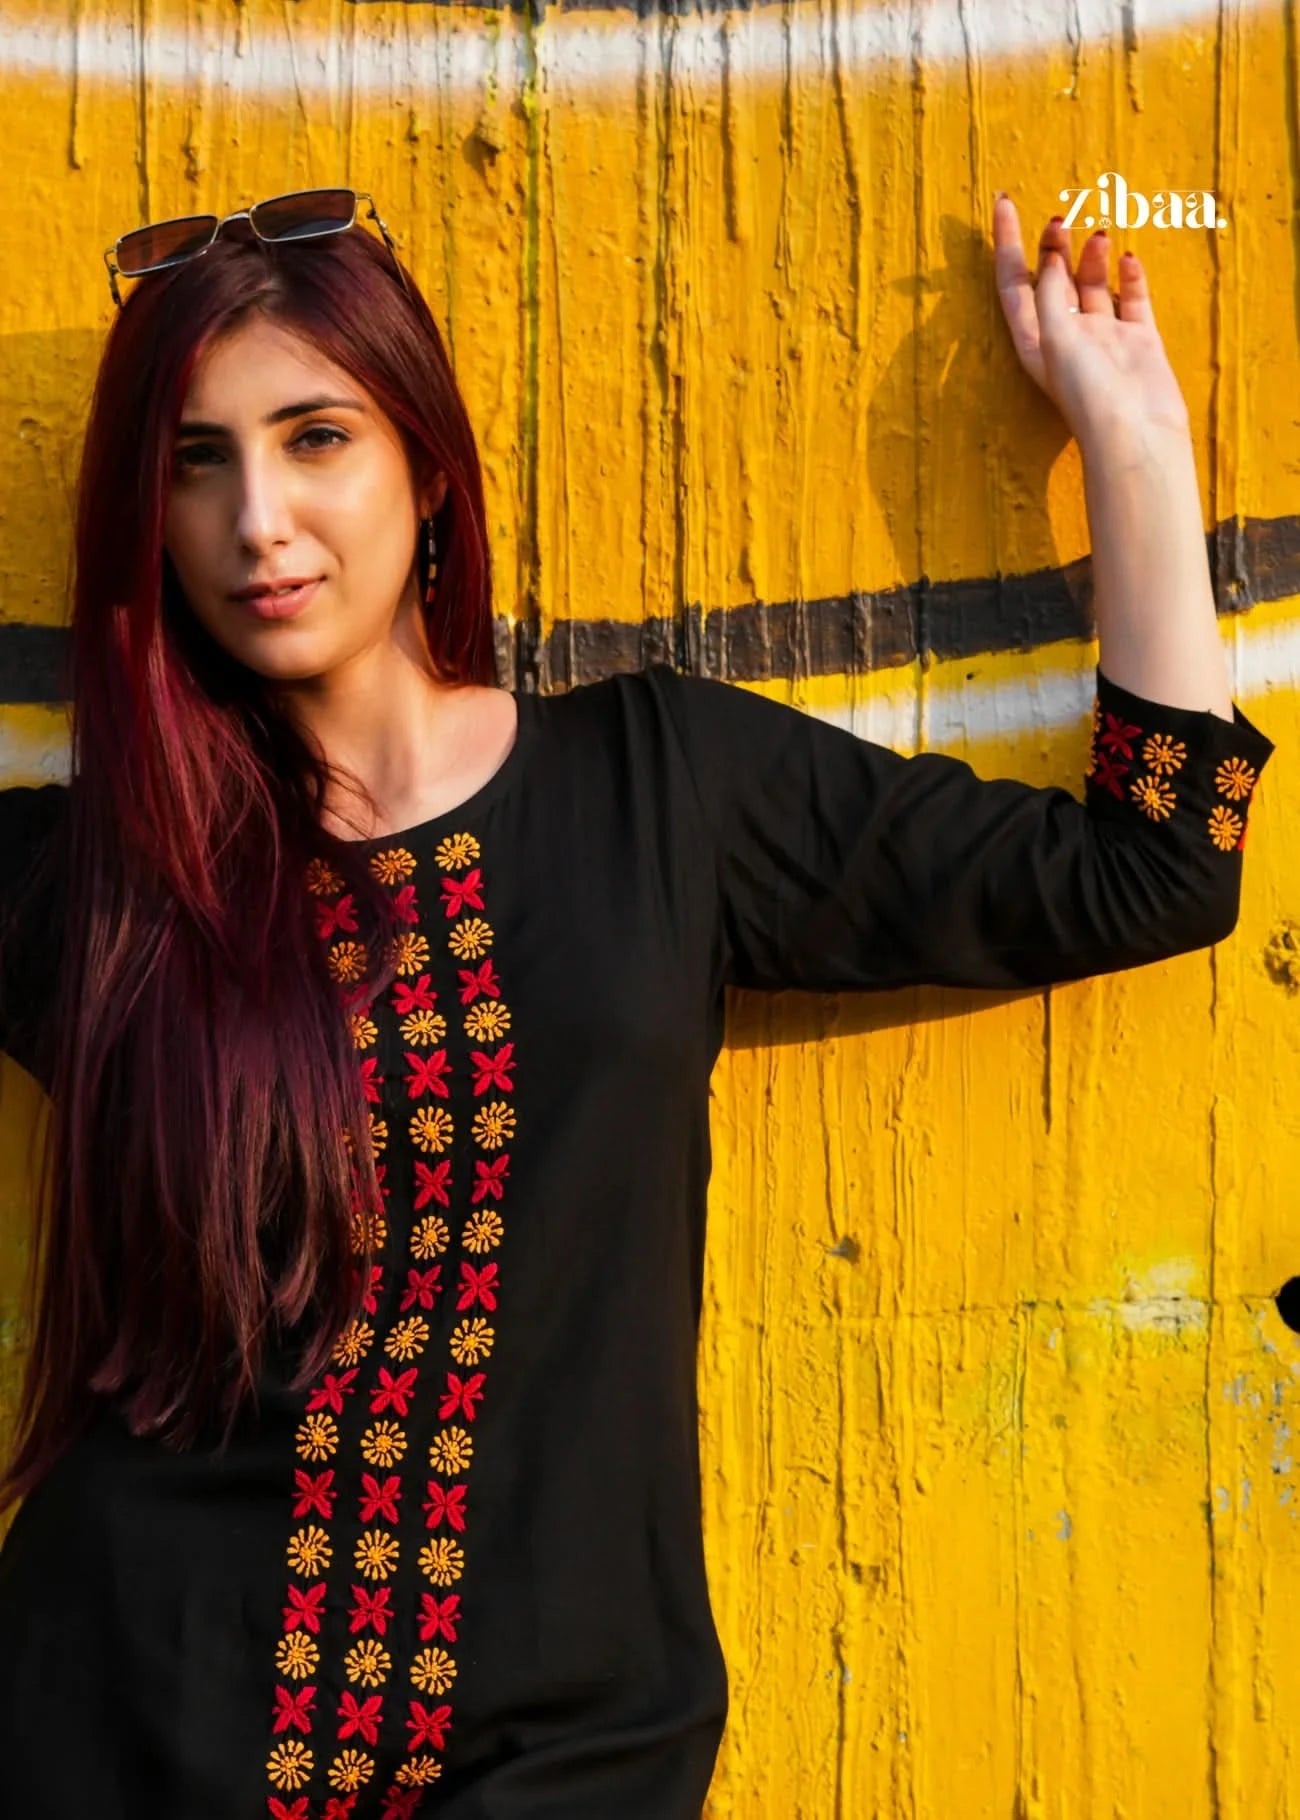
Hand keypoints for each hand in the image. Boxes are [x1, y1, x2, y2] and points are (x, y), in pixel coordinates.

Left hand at [992, 194, 1191, 453]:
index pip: (1013, 282)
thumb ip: (1051, 291)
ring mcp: (1103, 338)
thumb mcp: (1055, 335)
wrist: (1137, 434)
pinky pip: (1131, 299)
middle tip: (1061, 217)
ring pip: (1092, 285)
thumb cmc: (1087, 393)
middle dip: (1052, 246)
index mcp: (1035, 339)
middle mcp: (1065, 337)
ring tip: (1097, 233)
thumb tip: (1051, 252)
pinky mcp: (1138, 341)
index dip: (1007, 243)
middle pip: (1052, 281)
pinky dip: (1128, 277)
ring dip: (1091, 257)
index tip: (1004, 203)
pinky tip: (1128, 257)